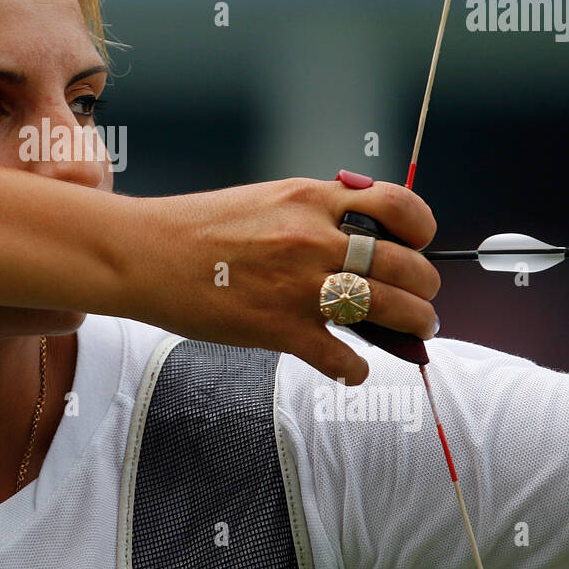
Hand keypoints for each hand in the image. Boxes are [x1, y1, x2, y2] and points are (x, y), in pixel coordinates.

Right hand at [134, 176, 440, 384]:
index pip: (399, 206)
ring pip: (391, 310)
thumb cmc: (195, 228)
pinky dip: (356, 369)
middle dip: (425, 292)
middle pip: (406, 267)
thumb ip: (312, 211)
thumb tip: (356, 235)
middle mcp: (314, 238)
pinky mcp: (280, 329)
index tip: (419, 245)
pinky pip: (343, 358)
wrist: (143, 254)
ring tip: (408, 335)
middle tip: (419, 305)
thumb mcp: (263, 199)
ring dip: (411, 328)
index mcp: (311, 199)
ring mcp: (300, 285)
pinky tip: (351, 368)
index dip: (422, 229)